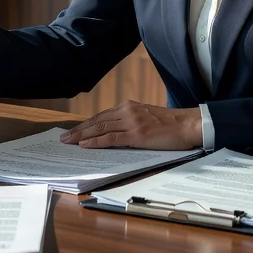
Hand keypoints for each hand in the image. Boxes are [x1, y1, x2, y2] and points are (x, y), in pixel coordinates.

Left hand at [59, 100, 201, 149]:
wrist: (188, 125)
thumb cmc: (170, 125)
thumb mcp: (146, 118)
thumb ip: (130, 121)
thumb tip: (113, 133)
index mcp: (128, 106)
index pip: (101, 116)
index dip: (85, 124)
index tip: (73, 131)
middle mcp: (127, 111)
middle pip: (96, 121)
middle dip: (78, 130)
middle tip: (64, 138)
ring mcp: (131, 122)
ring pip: (100, 128)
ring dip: (81, 136)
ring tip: (69, 142)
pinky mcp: (137, 135)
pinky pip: (111, 138)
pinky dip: (96, 142)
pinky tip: (85, 145)